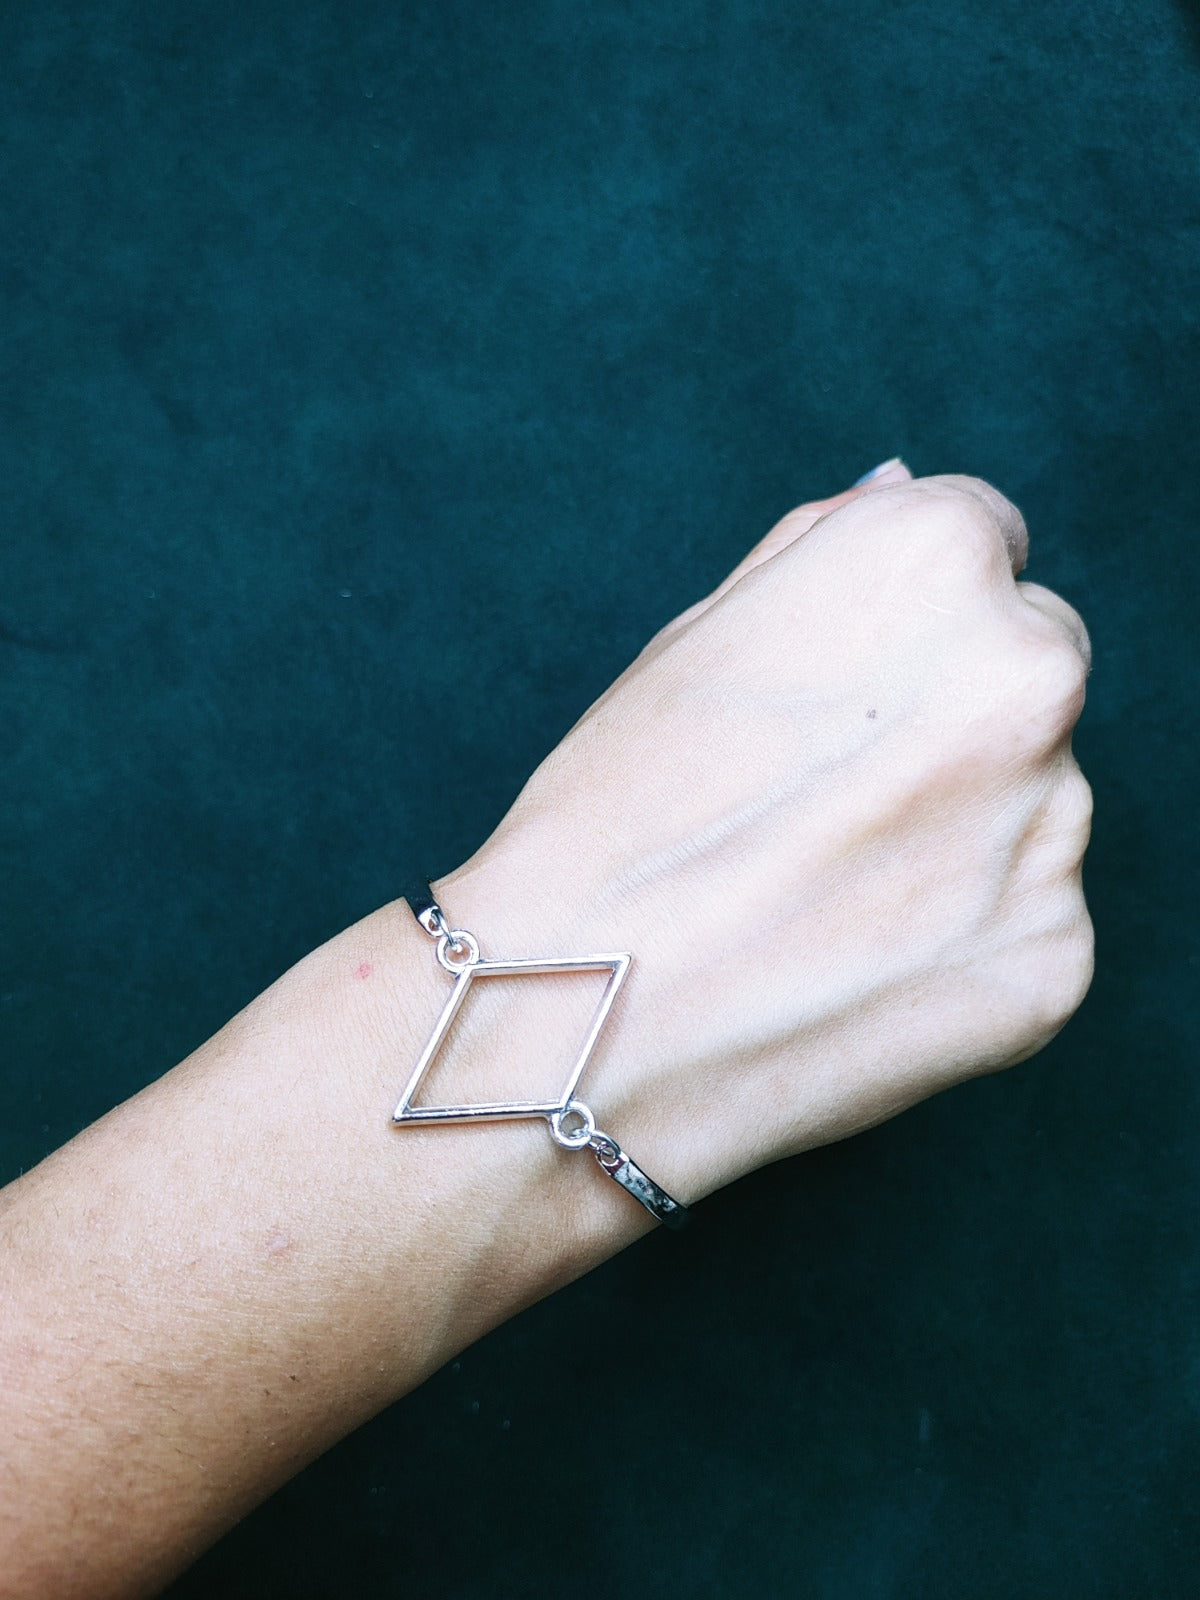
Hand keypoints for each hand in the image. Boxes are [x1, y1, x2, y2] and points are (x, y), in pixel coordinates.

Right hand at [439, 467, 1093, 1196]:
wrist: (572, 1016)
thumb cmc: (610, 816)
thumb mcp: (697, 635)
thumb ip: (822, 547)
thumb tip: (901, 482)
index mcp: (936, 561)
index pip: (981, 544)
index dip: (900, 621)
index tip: (844, 691)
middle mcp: (1028, 674)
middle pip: (1026, 667)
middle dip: (952, 715)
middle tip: (826, 802)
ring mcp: (1056, 826)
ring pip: (1033, 799)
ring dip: (959, 829)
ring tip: (824, 894)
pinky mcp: (1055, 956)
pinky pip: (1024, 918)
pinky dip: (959, 938)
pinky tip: (854, 965)